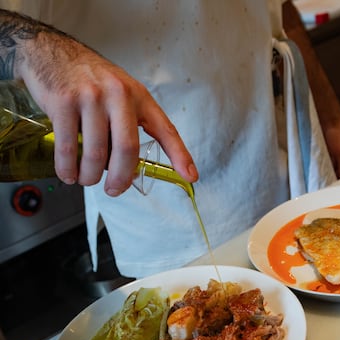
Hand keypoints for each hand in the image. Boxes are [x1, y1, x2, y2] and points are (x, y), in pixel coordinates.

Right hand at [18, 30, 197, 194]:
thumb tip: (128, 172)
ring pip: (96, 154)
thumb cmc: (89, 81)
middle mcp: (118, 94)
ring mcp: (90, 97)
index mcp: (138, 96)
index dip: (180, 155)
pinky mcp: (64, 102)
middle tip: (114, 190)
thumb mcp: (119, 95)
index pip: (165, 129)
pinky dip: (68, 169)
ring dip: (90, 177)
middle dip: (120, 179)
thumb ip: (127, 128)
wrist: (52, 52)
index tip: (190, 176)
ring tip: (86, 179)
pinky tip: (69, 174)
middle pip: (127, 150)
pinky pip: (68, 148)